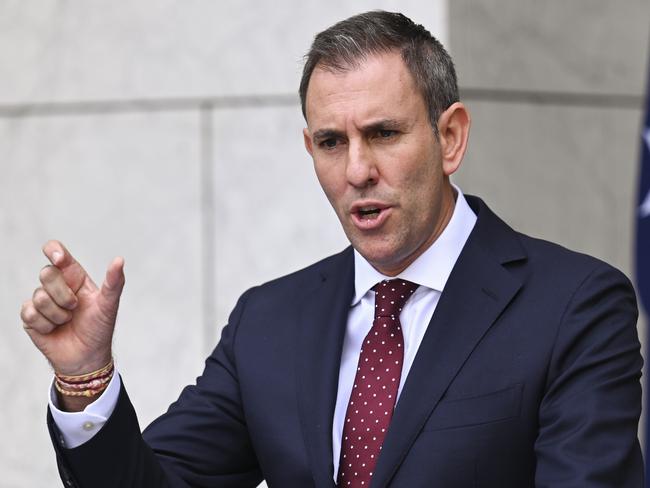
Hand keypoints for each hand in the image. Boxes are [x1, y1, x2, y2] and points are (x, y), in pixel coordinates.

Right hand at [21, 240, 124, 375]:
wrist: (87, 357)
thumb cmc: (99, 329)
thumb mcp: (109, 305)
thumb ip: (114, 282)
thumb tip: (119, 260)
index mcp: (74, 277)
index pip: (57, 253)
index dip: (54, 251)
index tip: (59, 258)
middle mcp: (56, 286)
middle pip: (47, 273)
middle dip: (63, 294)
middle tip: (75, 307)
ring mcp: (42, 301)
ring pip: (39, 296)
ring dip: (58, 314)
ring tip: (68, 321)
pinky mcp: (30, 318)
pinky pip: (30, 313)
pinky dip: (46, 325)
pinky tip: (54, 329)